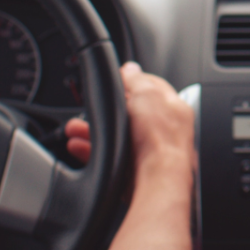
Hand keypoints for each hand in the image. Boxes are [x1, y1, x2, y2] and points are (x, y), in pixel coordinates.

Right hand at [62, 62, 194, 183]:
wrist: (157, 181)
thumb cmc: (159, 138)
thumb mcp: (145, 95)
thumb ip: (136, 79)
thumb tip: (130, 69)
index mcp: (173, 108)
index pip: (151, 87)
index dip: (132, 80)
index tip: (115, 79)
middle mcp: (165, 130)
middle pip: (130, 113)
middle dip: (106, 109)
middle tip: (90, 106)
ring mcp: (150, 152)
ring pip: (117, 136)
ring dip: (93, 131)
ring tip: (75, 128)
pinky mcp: (136, 171)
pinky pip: (110, 157)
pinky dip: (93, 151)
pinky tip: (79, 147)